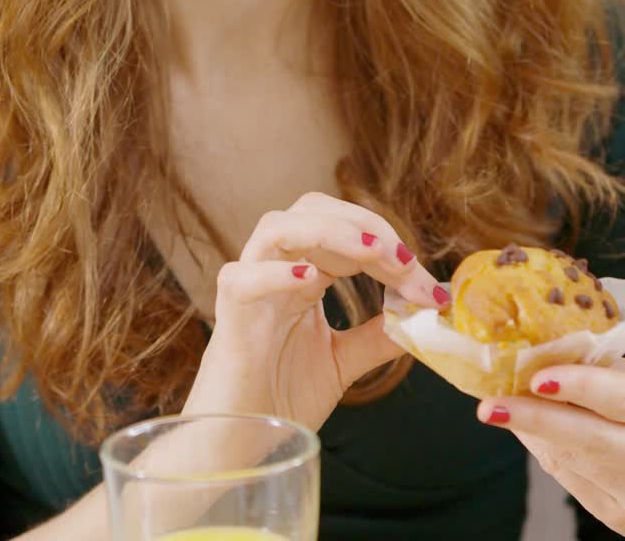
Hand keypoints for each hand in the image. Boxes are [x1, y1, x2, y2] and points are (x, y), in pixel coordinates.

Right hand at [182, 191, 448, 432]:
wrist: (237, 446)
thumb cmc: (280, 398)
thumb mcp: (342, 362)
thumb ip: (377, 336)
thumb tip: (424, 317)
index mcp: (303, 272)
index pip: (345, 231)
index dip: (389, 245)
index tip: (428, 284)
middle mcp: (275, 268)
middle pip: (312, 209)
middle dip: (363, 224)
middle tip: (404, 259)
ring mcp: (248, 286)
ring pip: (277, 227)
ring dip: (328, 231)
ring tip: (370, 251)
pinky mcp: (228, 317)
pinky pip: (243, 278)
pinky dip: (275, 272)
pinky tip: (308, 276)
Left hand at [476, 361, 624, 535]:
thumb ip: (610, 375)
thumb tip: (554, 347)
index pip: (620, 399)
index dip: (582, 386)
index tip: (540, 378)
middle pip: (587, 439)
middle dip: (535, 420)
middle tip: (491, 407)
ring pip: (570, 460)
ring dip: (530, 431)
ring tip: (497, 406)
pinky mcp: (615, 514)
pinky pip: (570, 479)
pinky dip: (544, 449)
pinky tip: (525, 429)